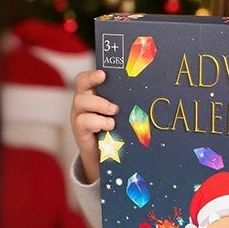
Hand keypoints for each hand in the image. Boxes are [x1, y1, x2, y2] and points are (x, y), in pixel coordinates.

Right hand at [70, 69, 118, 183]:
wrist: (104, 154)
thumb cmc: (114, 128)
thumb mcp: (119, 113)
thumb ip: (124, 102)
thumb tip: (148, 94)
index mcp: (93, 93)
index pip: (87, 77)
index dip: (92, 73)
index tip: (104, 73)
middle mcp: (84, 101)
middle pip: (81, 83)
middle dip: (92, 80)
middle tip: (105, 81)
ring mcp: (80, 115)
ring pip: (81, 101)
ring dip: (99, 104)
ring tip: (114, 111)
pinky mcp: (80, 130)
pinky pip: (83, 121)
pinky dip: (98, 122)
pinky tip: (110, 125)